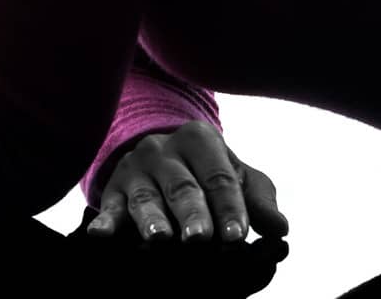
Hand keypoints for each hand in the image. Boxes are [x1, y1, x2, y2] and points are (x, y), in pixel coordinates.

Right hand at [86, 119, 287, 244]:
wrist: (161, 156)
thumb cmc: (207, 173)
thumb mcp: (237, 177)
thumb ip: (259, 201)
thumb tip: (280, 229)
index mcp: (200, 140)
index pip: (219, 177)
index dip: (230, 208)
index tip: (238, 236)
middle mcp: (164, 149)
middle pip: (182, 186)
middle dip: (192, 213)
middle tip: (201, 238)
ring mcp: (135, 168)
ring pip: (145, 197)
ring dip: (152, 219)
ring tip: (161, 239)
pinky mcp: (112, 189)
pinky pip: (108, 206)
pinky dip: (104, 221)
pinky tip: (101, 235)